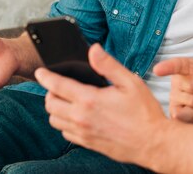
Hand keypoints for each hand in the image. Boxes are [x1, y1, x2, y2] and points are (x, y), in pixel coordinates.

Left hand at [35, 44, 166, 164]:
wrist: (152, 142)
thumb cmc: (144, 112)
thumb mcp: (130, 82)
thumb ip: (108, 65)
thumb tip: (94, 50)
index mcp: (90, 99)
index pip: (57, 85)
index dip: (45, 77)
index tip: (40, 72)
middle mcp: (81, 117)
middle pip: (50, 104)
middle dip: (50, 92)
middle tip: (59, 85)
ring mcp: (83, 132)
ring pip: (54, 120)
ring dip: (55, 108)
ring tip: (66, 100)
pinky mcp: (87, 143)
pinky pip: (65, 133)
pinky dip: (64, 123)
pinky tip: (76, 116)